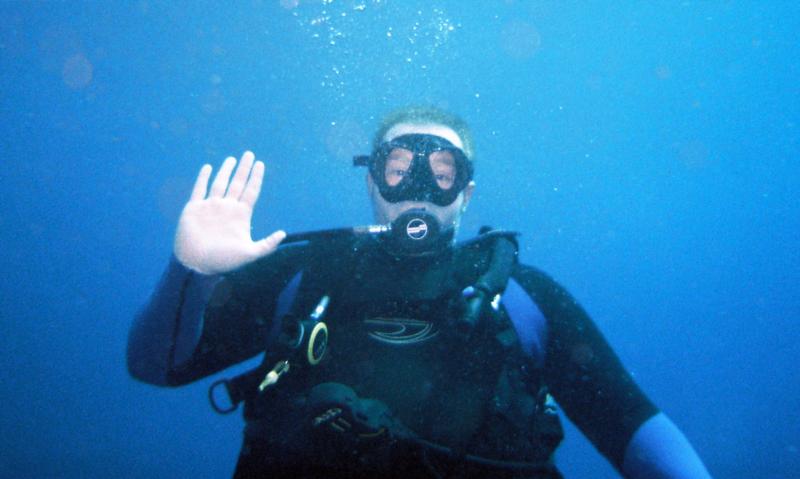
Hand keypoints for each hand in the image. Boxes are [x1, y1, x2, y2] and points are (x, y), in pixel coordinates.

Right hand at [173, 151, 285, 274]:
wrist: (197, 265)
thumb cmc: (223, 261)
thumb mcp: (250, 253)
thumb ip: (267, 245)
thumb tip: (283, 234)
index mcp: (240, 215)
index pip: (251, 191)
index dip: (256, 178)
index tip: (261, 164)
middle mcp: (226, 208)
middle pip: (238, 183)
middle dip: (244, 168)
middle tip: (249, 154)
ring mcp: (210, 207)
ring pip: (220, 183)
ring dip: (226, 170)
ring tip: (232, 159)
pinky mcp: (194, 208)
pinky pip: (199, 189)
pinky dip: (203, 178)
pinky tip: (208, 167)